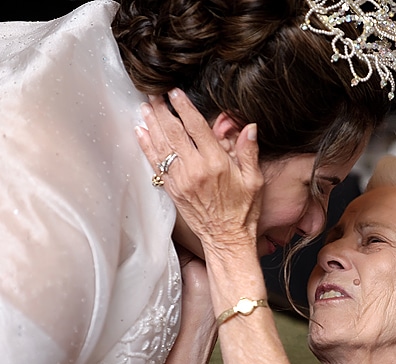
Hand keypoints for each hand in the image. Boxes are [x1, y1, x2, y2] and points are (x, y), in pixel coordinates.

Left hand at [135, 89, 263, 253]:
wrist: (227, 238)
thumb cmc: (243, 211)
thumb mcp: (254, 180)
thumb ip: (249, 152)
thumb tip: (250, 127)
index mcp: (216, 163)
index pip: (196, 127)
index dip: (184, 107)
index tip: (175, 92)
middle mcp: (195, 169)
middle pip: (174, 132)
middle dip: (163, 110)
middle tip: (155, 93)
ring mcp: (181, 180)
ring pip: (161, 145)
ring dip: (152, 124)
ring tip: (145, 106)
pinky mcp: (172, 189)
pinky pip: (155, 163)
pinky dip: (146, 146)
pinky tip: (140, 132)